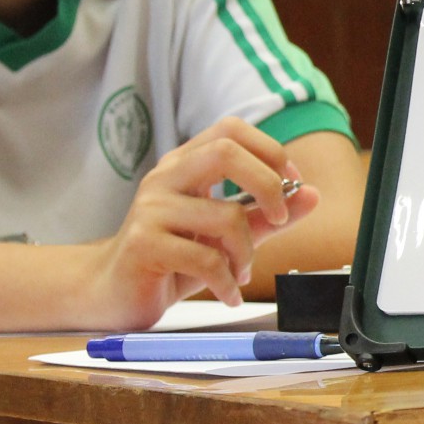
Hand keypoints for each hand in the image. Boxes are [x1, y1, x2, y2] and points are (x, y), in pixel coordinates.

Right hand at [79, 116, 322, 326]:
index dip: (269, 150)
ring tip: (240, 273)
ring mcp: (151, 209)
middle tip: (279, 218)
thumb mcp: (225, 235)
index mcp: (184, 165)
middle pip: (225, 153)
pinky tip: (228, 294)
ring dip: (247, 253)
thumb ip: (265, 215)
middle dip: (267, 186)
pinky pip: (206, 258)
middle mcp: (165, 178)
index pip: (231, 130)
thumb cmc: (171, 259)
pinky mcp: (144, 244)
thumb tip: (311, 194)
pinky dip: (228, 282)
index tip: (290, 182)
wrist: (113, 292)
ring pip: (225, 217)